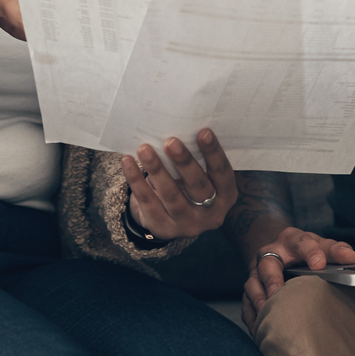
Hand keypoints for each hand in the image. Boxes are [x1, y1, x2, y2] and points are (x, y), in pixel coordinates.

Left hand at [119, 129, 239, 241]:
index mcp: (226, 195)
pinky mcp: (163, 228)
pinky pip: (148, 202)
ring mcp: (187, 224)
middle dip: (184, 162)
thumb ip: (197, 158)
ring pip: (171, 196)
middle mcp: (211, 213)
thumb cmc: (189, 184)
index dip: (213, 153)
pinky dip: (136, 181)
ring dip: (157, 170)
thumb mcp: (201, 175)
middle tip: (171, 142)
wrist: (172, 217)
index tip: (203, 132)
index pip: (222, 173)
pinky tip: (128, 162)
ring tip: (144, 149)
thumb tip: (181, 127)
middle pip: (198, 186)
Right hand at [241, 227, 354, 330]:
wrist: (278, 249)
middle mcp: (270, 254)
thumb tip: (352, 258)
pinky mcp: (251, 288)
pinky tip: (259, 327)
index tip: (319, 264)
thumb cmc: (304, 250)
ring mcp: (257, 272)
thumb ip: (335, 250)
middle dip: (272, 280)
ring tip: (267, 314)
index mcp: (291, 240)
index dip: (310, 252)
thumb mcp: (320, 244)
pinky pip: (246, 303)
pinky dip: (251, 316)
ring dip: (258, 300)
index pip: (301, 242)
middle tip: (279, 294)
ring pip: (252, 284)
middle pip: (267, 264)